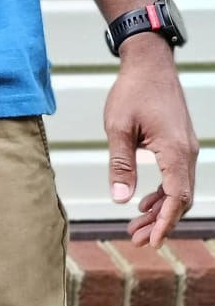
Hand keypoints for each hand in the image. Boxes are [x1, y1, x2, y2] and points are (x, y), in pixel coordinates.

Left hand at [105, 36, 198, 246]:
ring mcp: (186, 147)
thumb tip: (121, 200)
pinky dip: (163, 193)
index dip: (164, 222)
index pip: (176, 197)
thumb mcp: (118, 128)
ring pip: (179, 189)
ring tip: (136, 226)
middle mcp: (187, 152)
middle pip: (180, 198)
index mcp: (175, 150)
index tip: (152, 241)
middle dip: (159, 222)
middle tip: (135, 240)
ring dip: (159, 210)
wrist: (150, 64)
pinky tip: (144, 202)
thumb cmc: (132, 92)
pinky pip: (177, 176)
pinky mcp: (180, 143)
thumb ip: (120, 164)